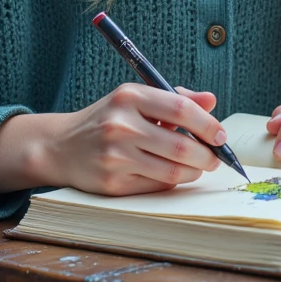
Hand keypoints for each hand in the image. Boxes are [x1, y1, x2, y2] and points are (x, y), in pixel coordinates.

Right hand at [0, 84, 225, 197]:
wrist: (60, 147)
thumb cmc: (107, 120)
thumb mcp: (134, 99)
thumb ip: (174, 99)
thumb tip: (211, 101)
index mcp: (129, 96)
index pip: (181, 109)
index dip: (208, 124)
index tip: (221, 135)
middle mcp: (121, 125)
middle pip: (181, 146)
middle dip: (207, 155)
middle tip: (215, 158)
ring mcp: (115, 156)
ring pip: (173, 171)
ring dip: (194, 172)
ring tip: (198, 167)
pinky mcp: (113, 183)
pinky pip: (157, 185)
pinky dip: (173, 181)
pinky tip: (173, 174)